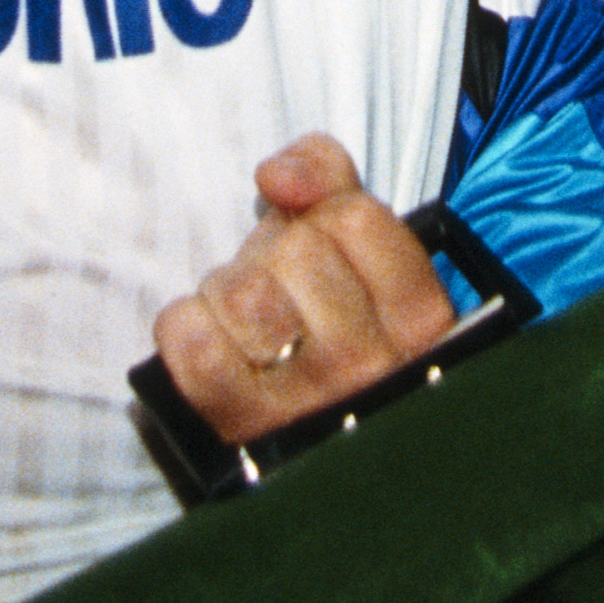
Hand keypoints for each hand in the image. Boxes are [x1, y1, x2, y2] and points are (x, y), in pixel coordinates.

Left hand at [147, 135, 456, 442]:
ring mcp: (308, 403)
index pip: (355, 218)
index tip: (313, 237)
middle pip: (297, 252)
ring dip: (228, 291)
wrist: (302, 428)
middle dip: (273, 254)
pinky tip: (215, 341)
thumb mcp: (352, 239)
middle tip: (280, 288)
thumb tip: (282, 177)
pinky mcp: (239, 424)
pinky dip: (187, 325)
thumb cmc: (325, 317)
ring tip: (249, 319)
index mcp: (416, 316)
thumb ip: (327, 174)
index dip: (317, 213)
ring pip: (243, 293)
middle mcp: (370, 364)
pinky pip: (192, 340)